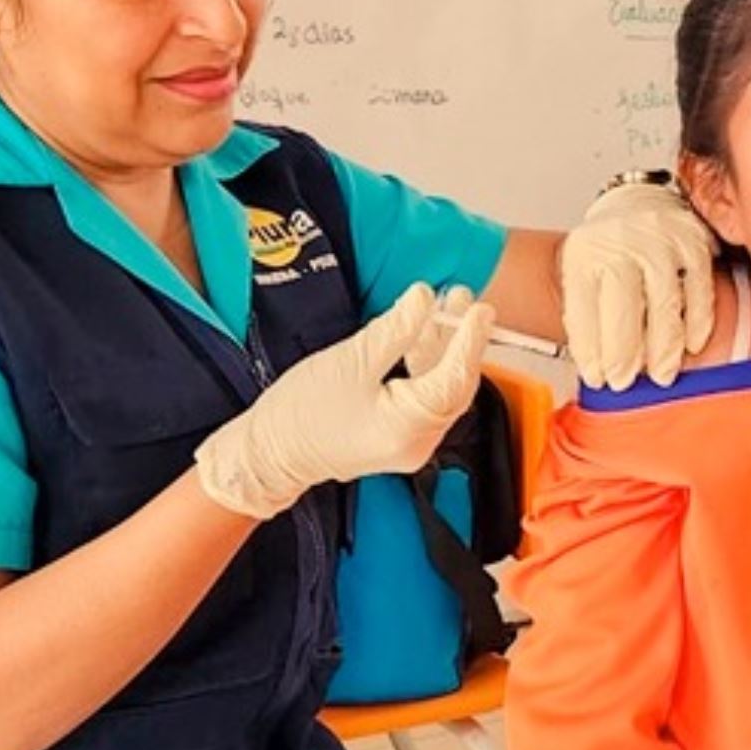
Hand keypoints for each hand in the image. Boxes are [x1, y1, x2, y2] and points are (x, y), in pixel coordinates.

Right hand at [193, 283, 494, 519]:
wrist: (270, 452)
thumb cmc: (303, 411)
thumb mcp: (351, 360)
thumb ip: (396, 330)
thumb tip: (426, 299)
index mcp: (408, 427)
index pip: (454, 379)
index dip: (469, 340)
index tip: (480, 309)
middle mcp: (419, 442)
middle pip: (452, 385)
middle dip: (458, 340)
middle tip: (461, 297)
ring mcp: (410, 442)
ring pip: (438, 389)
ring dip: (441, 349)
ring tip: (441, 306)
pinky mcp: (399, 435)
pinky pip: (423, 397)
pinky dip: (424, 366)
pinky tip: (419, 335)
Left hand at [560, 183, 716, 390]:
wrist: (637, 208)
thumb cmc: (609, 252)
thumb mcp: (582, 275)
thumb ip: (587, 318)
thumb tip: (598, 371)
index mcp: (585, 253)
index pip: (583, 307)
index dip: (590, 348)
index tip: (596, 377)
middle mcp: (620, 241)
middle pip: (622, 305)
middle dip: (623, 352)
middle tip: (625, 382)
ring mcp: (659, 239)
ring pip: (664, 301)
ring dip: (663, 346)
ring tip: (661, 375)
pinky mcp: (693, 241)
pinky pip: (699, 289)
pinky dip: (696, 322)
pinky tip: (691, 345)